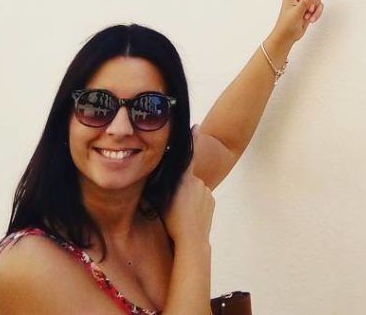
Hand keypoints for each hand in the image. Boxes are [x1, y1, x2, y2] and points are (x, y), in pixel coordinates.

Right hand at [164, 127, 214, 246]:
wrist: (192, 239)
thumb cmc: (172, 222)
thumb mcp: (161, 202)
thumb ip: (160, 188)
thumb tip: (154, 180)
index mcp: (184, 179)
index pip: (187, 156)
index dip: (191, 140)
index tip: (195, 126)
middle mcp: (196, 181)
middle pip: (187, 181)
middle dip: (182, 189)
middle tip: (175, 206)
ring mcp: (205, 190)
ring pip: (194, 191)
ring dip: (189, 199)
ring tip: (182, 214)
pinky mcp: (211, 200)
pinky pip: (202, 199)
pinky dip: (196, 206)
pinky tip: (191, 216)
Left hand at [275, 0, 323, 45]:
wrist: (287, 37)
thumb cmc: (286, 24)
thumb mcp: (295, 12)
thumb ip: (306, 2)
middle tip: (306, 8)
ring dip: (315, 7)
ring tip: (306, 16)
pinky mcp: (311, 7)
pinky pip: (320, 4)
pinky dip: (318, 12)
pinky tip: (310, 19)